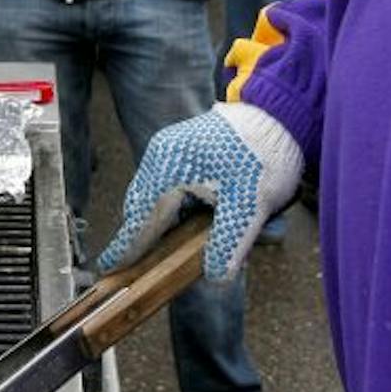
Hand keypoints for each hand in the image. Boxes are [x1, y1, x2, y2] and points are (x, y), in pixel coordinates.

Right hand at [95, 103, 301, 282]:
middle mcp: (163, 156)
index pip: (140, 220)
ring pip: (157, 196)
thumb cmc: (264, 153)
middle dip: (144, 235)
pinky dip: (177, 205)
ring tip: (175, 243)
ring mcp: (173, 149)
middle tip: (140, 262)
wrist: (283, 114)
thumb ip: (228, 246)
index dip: (125, 248)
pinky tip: (195, 218)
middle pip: (142, 206)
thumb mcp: (248, 208)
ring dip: (165, 220)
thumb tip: (216, 277)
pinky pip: (171, 183)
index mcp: (168, 169)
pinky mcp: (188, 147)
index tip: (107, 266)